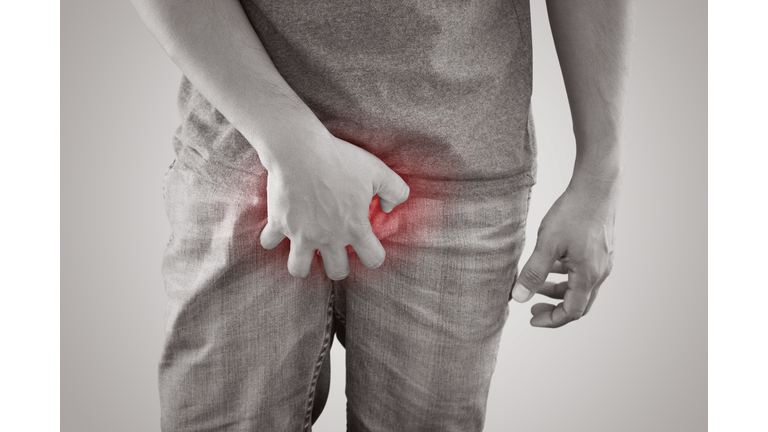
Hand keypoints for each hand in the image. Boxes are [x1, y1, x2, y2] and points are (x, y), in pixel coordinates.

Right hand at [259, 129, 409, 279]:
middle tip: (336, 249)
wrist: (300, 149)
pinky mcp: (278, 224)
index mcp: (355, 229)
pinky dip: (272, 239)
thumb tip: (389, 208)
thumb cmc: (340, 159)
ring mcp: (301, 234)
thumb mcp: (378, 171)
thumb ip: (395, 191)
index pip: (374, 260)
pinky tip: (280, 228)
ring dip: (303, 264)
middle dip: (339, 264)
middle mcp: (328, 238)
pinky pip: (269, 243)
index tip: (368, 244)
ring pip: (299, 270)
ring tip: (306, 251)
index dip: (375, 254)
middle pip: (337, 272)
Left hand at [511, 182, 616, 327]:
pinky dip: (566, 274)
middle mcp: (600, 272)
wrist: (597, 187)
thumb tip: (519, 298)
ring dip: (559, 289)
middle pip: (579, 303)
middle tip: (532, 307)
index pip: (572, 312)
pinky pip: (584, 271)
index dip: (551, 320)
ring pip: (581, 286)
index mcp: (588, 276)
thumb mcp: (547, 244)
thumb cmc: (573, 213)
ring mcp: (603, 261)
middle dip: (554, 308)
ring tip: (536, 283)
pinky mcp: (602, 249)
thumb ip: (533, 273)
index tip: (531, 319)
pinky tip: (551, 262)